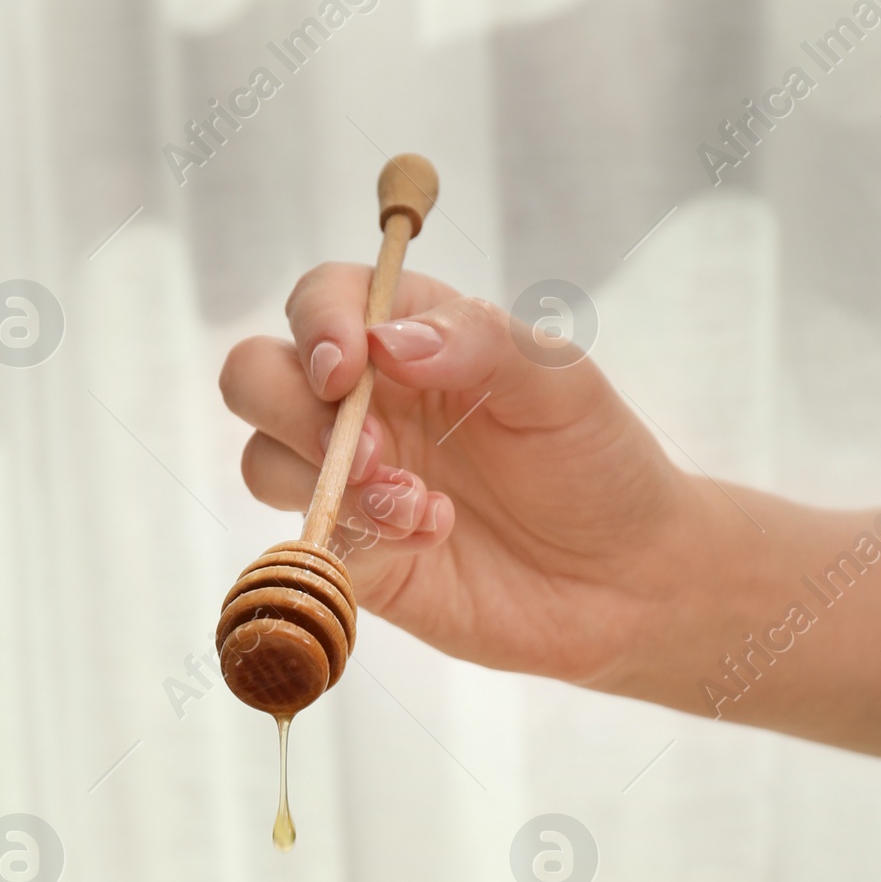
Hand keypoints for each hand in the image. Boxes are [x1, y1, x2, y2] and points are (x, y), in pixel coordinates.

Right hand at [218, 263, 710, 694]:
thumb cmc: (596, 462)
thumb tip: (388, 342)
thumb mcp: (559, 382)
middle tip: (371, 451)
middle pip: (256, 376)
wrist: (624, 580)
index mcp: (406, 336)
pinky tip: (433, 534)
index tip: (350, 367)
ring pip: (265, 463)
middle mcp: (363, 403)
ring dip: (327, 483)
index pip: (322, 301)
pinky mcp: (356, 558)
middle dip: (293, 409)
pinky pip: (310, 544)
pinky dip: (360, 538)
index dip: (318, 325)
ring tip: (418, 505)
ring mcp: (350, 484)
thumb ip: (477, 342)